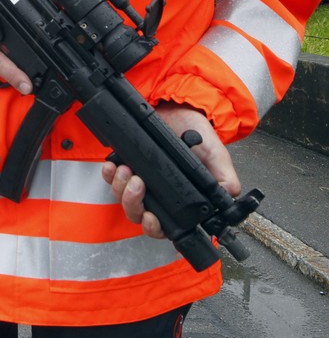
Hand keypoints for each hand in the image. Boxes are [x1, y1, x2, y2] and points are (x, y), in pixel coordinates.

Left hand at [101, 102, 241, 238]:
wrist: (179, 110)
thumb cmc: (197, 135)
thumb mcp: (216, 156)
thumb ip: (224, 180)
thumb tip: (227, 198)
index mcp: (181, 201)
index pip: (165, 227)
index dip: (155, 227)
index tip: (151, 217)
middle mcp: (159, 196)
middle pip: (138, 216)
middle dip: (134, 204)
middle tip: (137, 184)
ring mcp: (141, 183)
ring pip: (123, 199)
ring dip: (121, 188)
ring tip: (127, 170)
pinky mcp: (127, 167)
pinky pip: (111, 179)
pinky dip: (110, 175)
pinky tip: (113, 165)